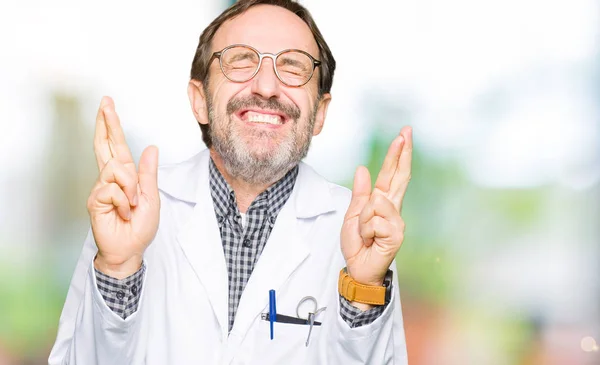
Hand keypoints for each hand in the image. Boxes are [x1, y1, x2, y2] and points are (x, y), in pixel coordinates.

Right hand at [87, 96, 159, 278]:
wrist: (130, 249)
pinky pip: (111, 189)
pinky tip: (123, 211)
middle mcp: (111, 178)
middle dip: (106, 123)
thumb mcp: (151, 198)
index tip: (107, 106)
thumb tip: (150, 148)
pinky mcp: (95, 199)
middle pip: (106, 145)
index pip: (117, 146)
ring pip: (116, 169)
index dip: (111, 126)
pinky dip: (122, 201)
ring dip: (129, 188)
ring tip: (132, 205)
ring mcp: (101, 188)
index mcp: (126, 176)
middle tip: (105, 102)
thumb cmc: (140, 227)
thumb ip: (148, 173)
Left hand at [341, 126, 412, 288]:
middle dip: (401, 153)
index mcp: (382, 201)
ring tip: (365, 233)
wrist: (358, 268)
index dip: (398, 154)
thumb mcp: (352, 215)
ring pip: (375, 203)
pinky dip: (366, 230)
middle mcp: (393, 208)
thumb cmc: (358, 244)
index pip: (392, 174)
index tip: (404, 135)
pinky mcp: (396, 234)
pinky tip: (371, 240)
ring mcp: (396, 221)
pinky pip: (375, 220)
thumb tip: (363, 169)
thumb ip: (360, 194)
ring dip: (363, 219)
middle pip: (399, 176)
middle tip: (406, 131)